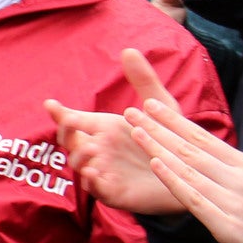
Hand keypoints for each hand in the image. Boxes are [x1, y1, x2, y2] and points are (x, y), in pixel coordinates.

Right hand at [45, 49, 184, 214]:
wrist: (191, 172)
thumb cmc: (172, 139)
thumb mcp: (160, 105)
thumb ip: (143, 80)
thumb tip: (128, 50)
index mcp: (104, 129)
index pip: (74, 120)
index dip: (59, 113)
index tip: (51, 103)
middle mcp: (99, 149)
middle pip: (69, 141)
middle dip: (65, 132)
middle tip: (70, 123)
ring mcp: (104, 170)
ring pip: (78, 165)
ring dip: (79, 157)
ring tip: (92, 149)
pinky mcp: (114, 192)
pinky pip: (94, 188)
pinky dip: (90, 181)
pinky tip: (94, 172)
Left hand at [130, 100, 242, 242]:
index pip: (203, 138)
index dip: (175, 121)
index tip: (151, 106)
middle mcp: (237, 180)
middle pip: (189, 150)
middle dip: (157, 130)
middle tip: (130, 112)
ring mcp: (231, 202)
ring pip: (187, 171)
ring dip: (158, 150)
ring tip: (135, 133)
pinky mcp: (225, 226)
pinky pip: (194, 200)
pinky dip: (174, 182)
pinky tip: (156, 166)